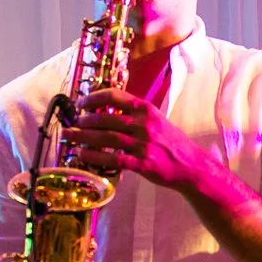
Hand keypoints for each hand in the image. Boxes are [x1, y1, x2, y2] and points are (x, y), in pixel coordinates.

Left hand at [64, 89, 203, 189]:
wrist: (191, 165)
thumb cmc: (171, 142)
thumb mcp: (156, 120)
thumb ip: (134, 114)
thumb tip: (105, 111)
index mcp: (146, 109)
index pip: (114, 96)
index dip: (93, 98)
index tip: (81, 103)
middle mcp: (144, 124)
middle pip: (106, 119)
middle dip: (84, 121)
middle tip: (71, 124)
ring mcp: (144, 144)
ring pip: (107, 138)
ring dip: (85, 137)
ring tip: (70, 137)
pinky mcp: (143, 164)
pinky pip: (114, 159)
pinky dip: (96, 157)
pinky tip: (83, 155)